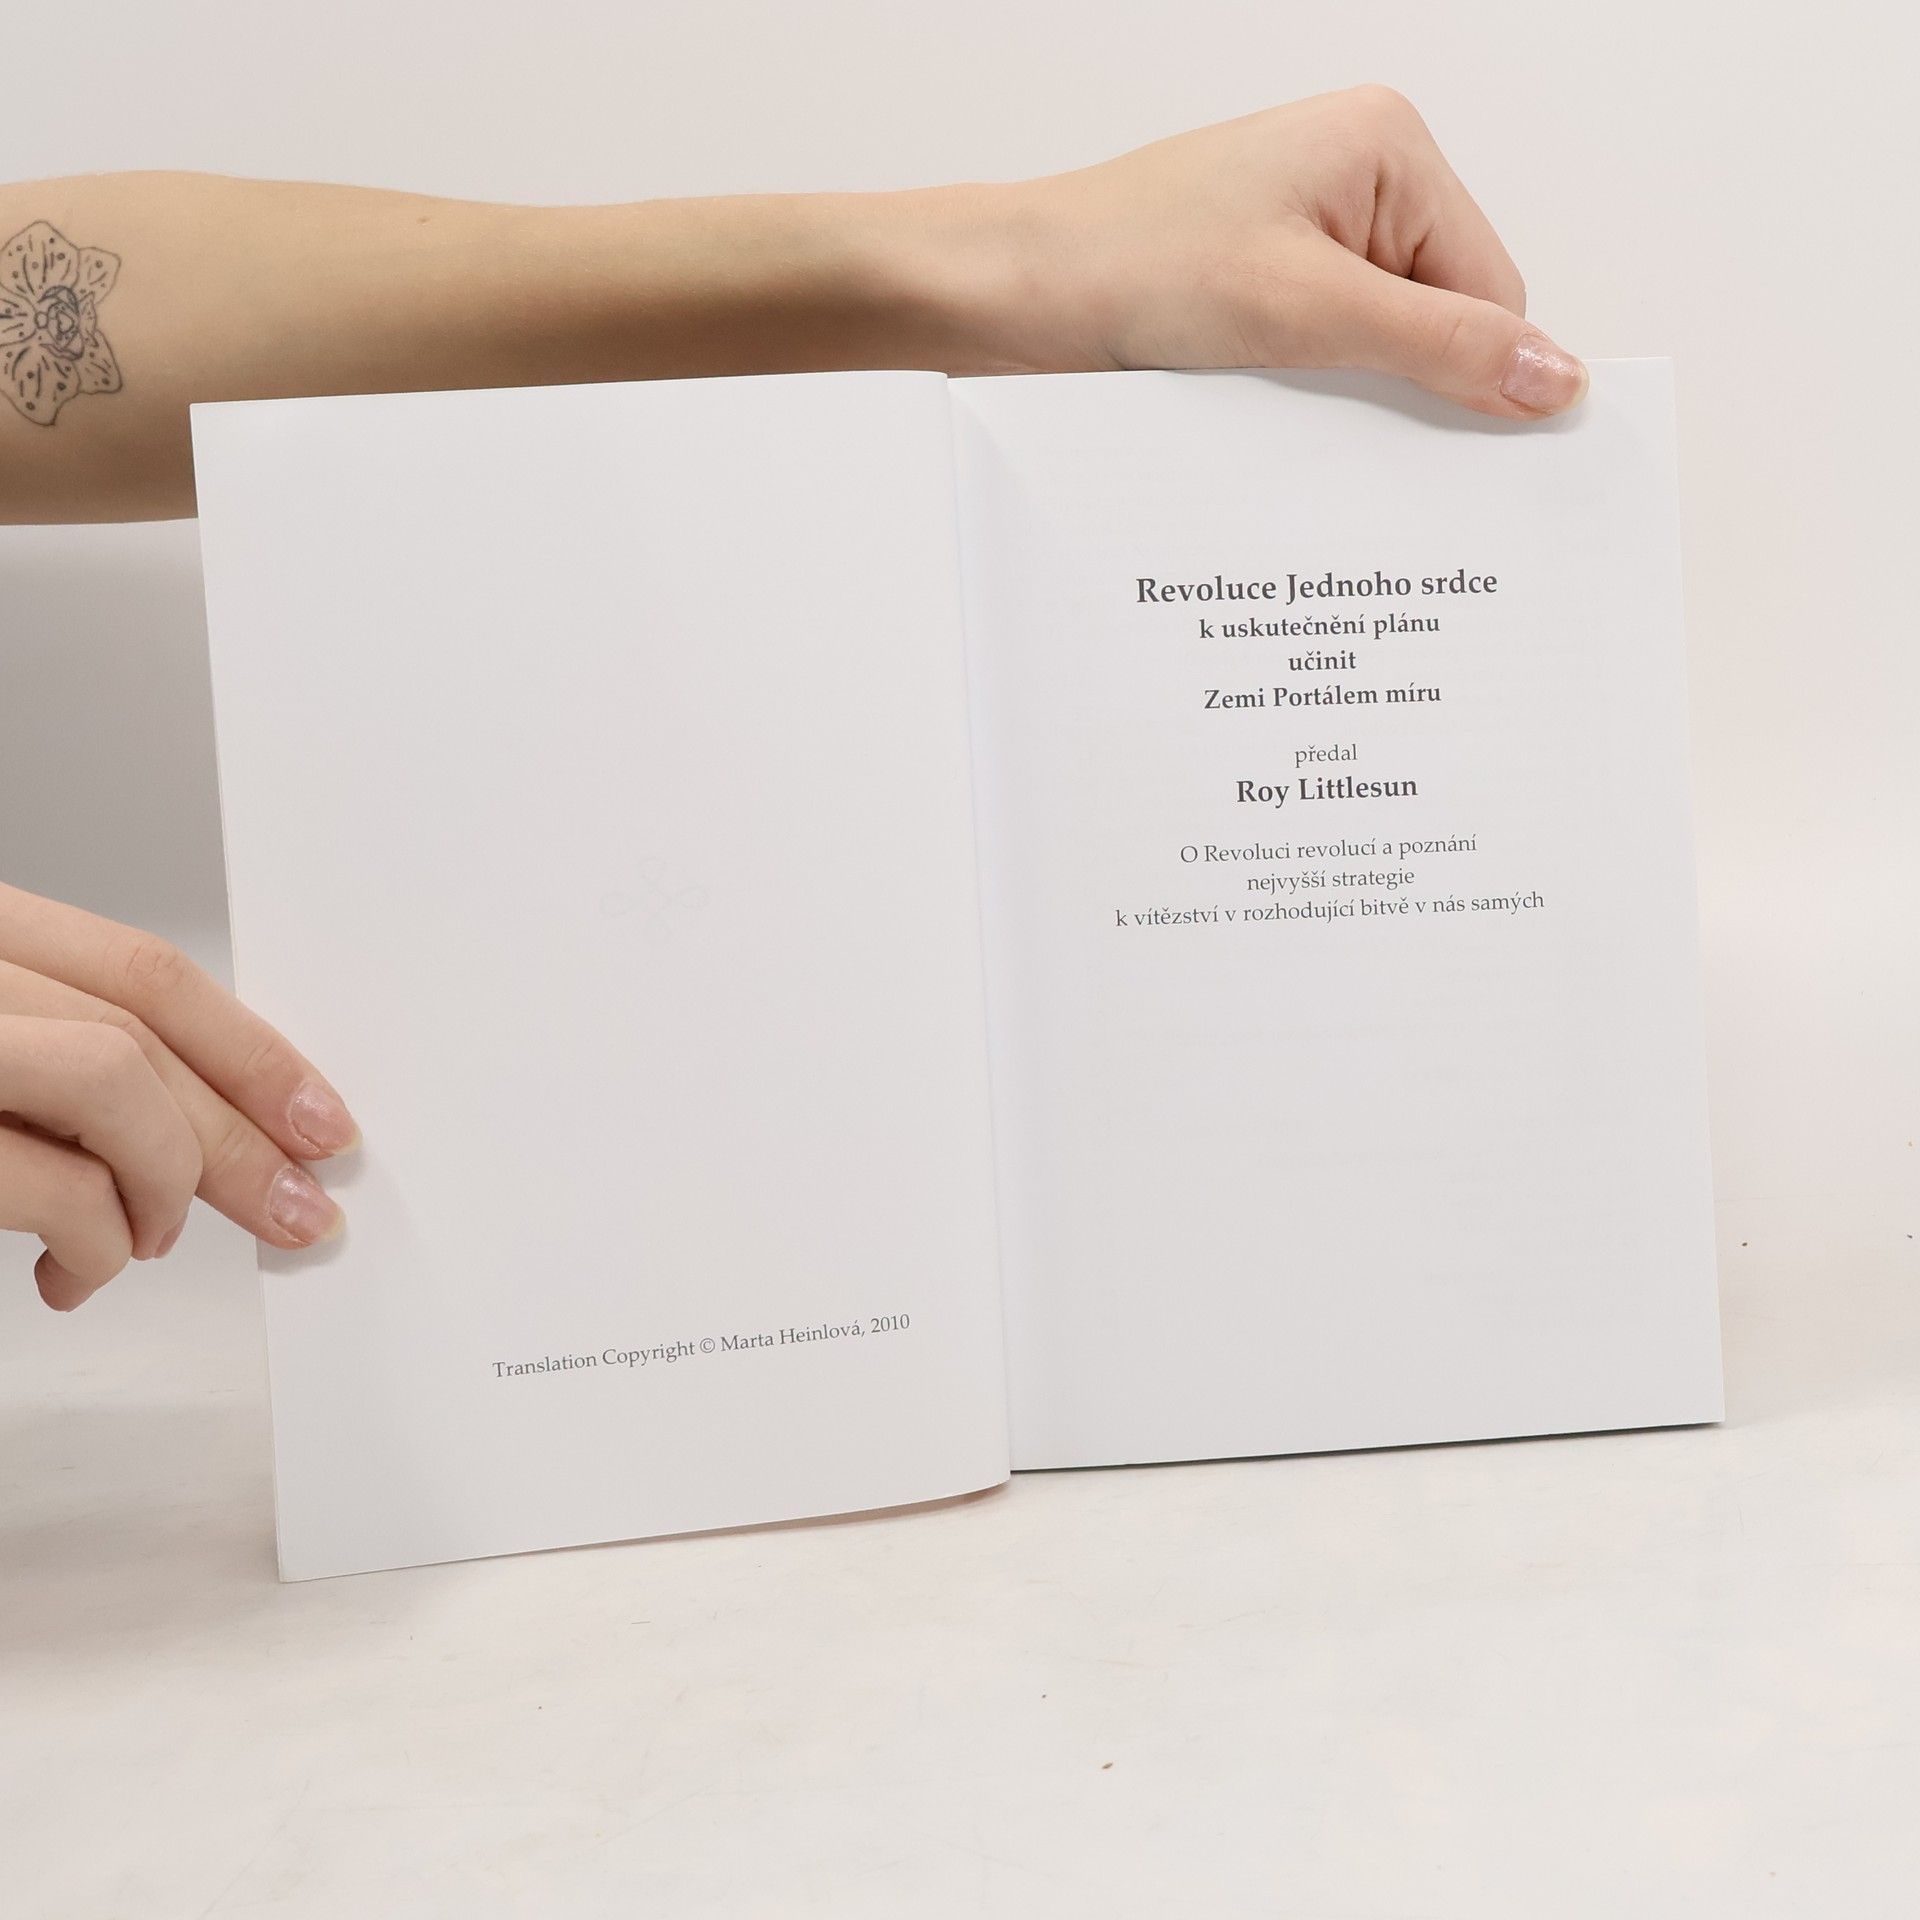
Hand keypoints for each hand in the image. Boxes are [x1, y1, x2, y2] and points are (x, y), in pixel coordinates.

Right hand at [0, 881, 353, 1309]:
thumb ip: (64, 1046)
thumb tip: (208, 1115)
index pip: (144, 971)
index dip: (252, 1050)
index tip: (321, 1119)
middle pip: (143, 1033)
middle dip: (243, 1136)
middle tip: (299, 1209)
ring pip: (117, 1083)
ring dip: (167, 1183)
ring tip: (140, 1242)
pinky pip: (61, 1187)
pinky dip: (96, 1244)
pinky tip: (72, 1273)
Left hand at [947, 86, 1582, 418]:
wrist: (1000, 295)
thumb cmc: (1126, 267)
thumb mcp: (1302, 311)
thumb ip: (1436, 345)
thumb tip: (1555, 380)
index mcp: (1386, 150)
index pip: (1492, 289)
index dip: (1475, 374)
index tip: (1459, 456)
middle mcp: (1354, 184)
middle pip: (1440, 322)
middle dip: (1405, 389)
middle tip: (1360, 446)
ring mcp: (1302, 240)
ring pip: (1378, 351)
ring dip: (1348, 402)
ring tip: (1290, 420)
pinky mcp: (1257, 292)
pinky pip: (1322, 362)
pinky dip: (1306, 404)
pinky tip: (1269, 422)